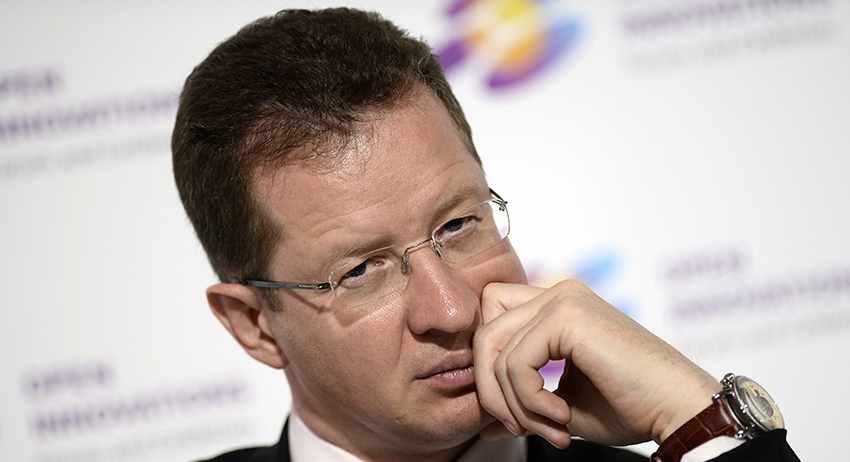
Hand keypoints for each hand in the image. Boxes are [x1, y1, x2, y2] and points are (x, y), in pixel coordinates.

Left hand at [473, 280, 720, 447]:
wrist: (678, 410)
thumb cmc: (631, 407)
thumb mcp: (561, 405)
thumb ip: (522, 403)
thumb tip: (486, 424)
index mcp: (557, 307)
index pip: (491, 320)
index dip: (490, 367)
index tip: (516, 414)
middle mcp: (558, 294)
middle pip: (484, 332)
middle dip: (492, 389)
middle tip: (522, 428)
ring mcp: (563, 299)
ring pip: (494, 349)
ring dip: (515, 403)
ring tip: (551, 429)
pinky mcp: (568, 316)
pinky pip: (516, 363)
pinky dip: (529, 401)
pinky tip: (561, 416)